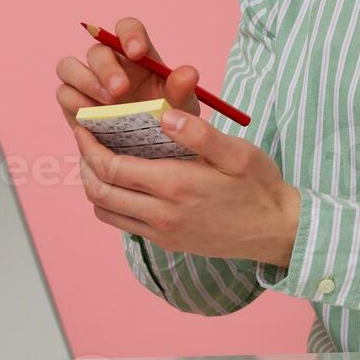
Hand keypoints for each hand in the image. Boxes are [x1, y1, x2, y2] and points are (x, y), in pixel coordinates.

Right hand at [54, 16, 199, 128]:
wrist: (149, 151)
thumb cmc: (167, 120)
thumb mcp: (182, 107)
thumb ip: (183, 89)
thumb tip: (188, 72)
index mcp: (137, 54)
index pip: (127, 28)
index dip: (129, 34)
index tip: (137, 53)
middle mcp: (110, 63)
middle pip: (97, 49)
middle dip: (107, 68)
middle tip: (121, 91)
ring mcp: (88, 81)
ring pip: (68, 65)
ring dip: (85, 82)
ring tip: (107, 105)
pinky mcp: (73, 102)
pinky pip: (63, 92)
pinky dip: (75, 102)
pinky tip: (93, 116)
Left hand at [71, 108, 300, 266]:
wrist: (276, 231)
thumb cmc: (260, 187)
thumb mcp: (238, 153)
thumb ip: (199, 134)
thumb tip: (164, 117)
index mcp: (175, 185)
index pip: (111, 167)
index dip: (89, 146)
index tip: (83, 126)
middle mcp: (161, 214)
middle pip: (99, 191)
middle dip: (84, 163)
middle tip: (85, 140)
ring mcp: (162, 232)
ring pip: (105, 212)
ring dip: (94, 185)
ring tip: (99, 160)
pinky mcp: (167, 242)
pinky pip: (123, 225)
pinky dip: (111, 203)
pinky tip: (123, 183)